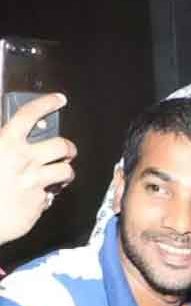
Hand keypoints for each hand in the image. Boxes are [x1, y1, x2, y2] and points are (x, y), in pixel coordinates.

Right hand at [0, 93, 74, 244]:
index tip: (58, 99)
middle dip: (68, 147)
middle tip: (66, 150)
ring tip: (59, 174)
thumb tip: (12, 137)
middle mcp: (24, 161)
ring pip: (66, 171)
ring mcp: (35, 183)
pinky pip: (51, 195)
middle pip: (62, 145)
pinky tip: (35, 195)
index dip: (46, 103)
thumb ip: (3, 143)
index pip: (29, 115)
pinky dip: (46, 194)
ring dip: (65, 171)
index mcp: (6, 144)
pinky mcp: (39, 203)